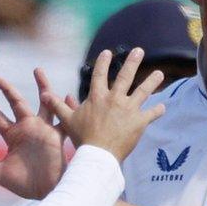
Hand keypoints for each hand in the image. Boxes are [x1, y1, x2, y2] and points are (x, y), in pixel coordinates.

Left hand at [0, 69, 67, 198]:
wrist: (45, 192)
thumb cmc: (24, 183)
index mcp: (13, 134)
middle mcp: (27, 127)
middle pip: (17, 103)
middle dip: (7, 89)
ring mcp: (43, 130)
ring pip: (44, 104)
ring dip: (42, 87)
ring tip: (37, 70)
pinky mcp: (57, 136)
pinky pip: (64, 121)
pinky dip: (67, 109)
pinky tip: (68, 96)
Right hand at [42, 48, 164, 162]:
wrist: (98, 155)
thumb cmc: (82, 138)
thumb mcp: (68, 120)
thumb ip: (58, 106)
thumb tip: (44, 94)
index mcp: (98, 97)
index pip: (100, 75)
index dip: (104, 62)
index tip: (108, 52)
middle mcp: (115, 99)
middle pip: (126, 77)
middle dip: (133, 62)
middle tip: (139, 51)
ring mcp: (129, 109)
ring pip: (143, 91)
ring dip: (152, 81)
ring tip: (159, 73)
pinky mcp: (139, 122)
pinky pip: (150, 114)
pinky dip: (157, 111)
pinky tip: (163, 107)